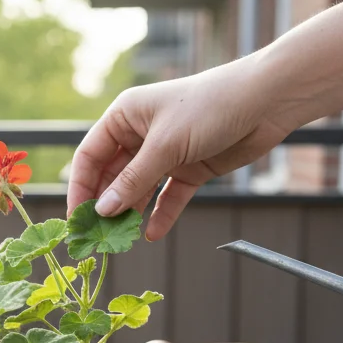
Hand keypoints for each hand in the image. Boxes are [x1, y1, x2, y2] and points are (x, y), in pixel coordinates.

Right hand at [67, 55, 297, 240]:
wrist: (266, 101)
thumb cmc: (210, 106)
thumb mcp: (165, 145)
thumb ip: (132, 180)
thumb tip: (102, 210)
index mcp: (125, 116)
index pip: (90, 156)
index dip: (80, 187)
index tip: (76, 218)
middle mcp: (140, 134)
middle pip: (112, 176)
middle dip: (105, 206)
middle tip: (97, 237)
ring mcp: (165, 153)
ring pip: (139, 189)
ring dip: (131, 214)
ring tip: (122, 241)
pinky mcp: (190, 168)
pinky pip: (168, 197)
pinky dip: (161, 215)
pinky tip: (153, 234)